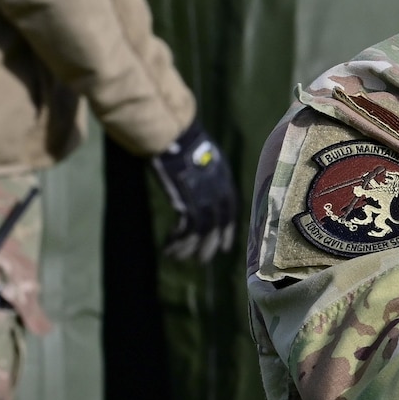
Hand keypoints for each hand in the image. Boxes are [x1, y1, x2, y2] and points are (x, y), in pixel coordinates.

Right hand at [149, 119, 237, 261]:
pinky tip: (167, 248)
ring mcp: (204, 201)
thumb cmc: (187, 144)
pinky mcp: (186, 204)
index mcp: (226, 184)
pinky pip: (184, 230)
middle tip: (201, 260)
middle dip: (209, 245)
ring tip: (177, 258)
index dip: (227, 231)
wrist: (176, 138)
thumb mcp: (208, 159)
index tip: (224, 247)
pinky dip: (176, 241)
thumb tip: (206, 187)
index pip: (231, 214)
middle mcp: (219, 195)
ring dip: (188, 248)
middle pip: (218, 227)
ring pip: (201, 233)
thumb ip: (210, 177)